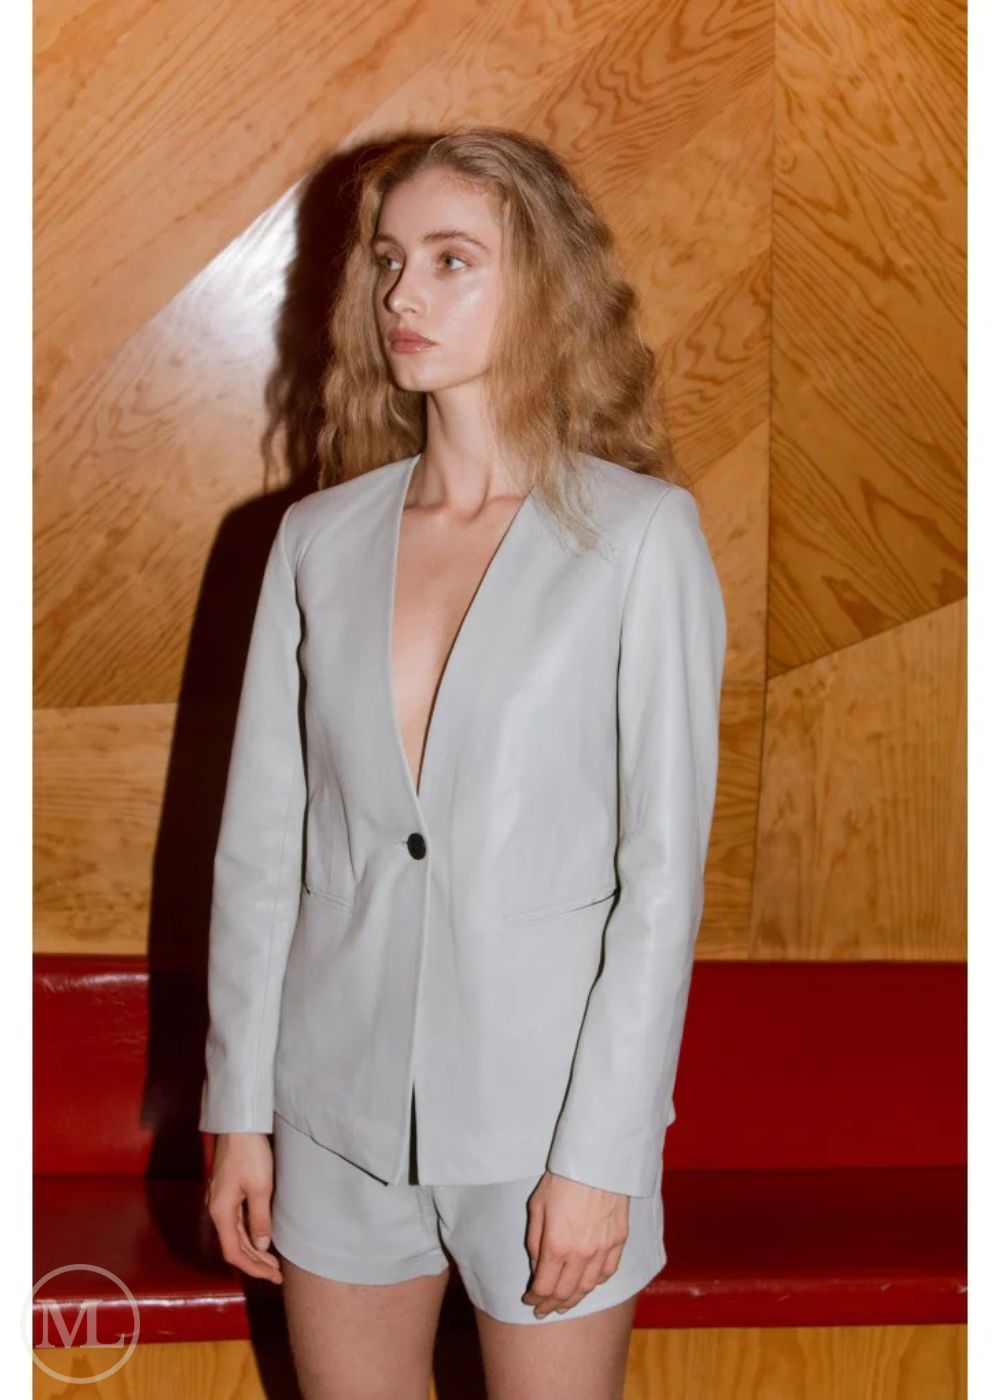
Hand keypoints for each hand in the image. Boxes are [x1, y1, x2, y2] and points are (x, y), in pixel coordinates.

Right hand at [203, 1133, 282, 1283]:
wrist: (239, 1125)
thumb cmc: (250, 1155)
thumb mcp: (260, 1188)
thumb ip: (260, 1219)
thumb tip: (261, 1245)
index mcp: (221, 1212)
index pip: (234, 1252)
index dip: (253, 1267)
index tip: (272, 1275)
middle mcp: (216, 1209)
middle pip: (234, 1245)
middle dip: (255, 1261)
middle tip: (277, 1273)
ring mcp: (219, 1200)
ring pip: (235, 1234)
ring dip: (253, 1249)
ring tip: (272, 1261)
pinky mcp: (226, 1191)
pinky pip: (237, 1221)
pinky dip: (249, 1234)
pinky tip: (261, 1237)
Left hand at [521, 1170, 629, 1316]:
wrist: (597, 1160)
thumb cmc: (562, 1179)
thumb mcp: (537, 1206)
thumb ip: (535, 1241)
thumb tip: (537, 1267)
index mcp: (556, 1246)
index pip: (544, 1287)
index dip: (535, 1298)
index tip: (529, 1300)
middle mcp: (581, 1254)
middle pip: (566, 1293)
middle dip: (552, 1305)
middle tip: (544, 1310)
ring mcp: (603, 1249)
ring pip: (588, 1287)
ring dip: (574, 1300)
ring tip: (564, 1305)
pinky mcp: (619, 1240)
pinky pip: (608, 1272)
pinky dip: (596, 1283)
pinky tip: (589, 1285)